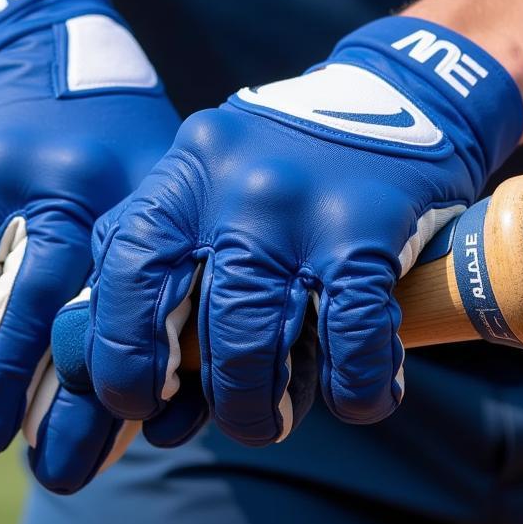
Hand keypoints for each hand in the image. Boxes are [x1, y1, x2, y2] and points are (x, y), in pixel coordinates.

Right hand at [0, 0, 179, 476]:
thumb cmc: (110, 137)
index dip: (149, 380)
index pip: (163, 311)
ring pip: (23, 297)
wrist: (40, 40)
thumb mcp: (155, 184)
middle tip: (56, 475)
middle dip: (74, 402)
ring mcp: (44, 177)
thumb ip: (159, 272)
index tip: (137, 440)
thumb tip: (151, 394)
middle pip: (96, 315)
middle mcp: (115, 189)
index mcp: (168, 201)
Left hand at [84, 16, 522, 446]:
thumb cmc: (286, 172)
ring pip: (264, 339)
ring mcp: (304, 205)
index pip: (125, 274)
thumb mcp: (210, 185)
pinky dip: (356, 387)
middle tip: (238, 422)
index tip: (139, 402)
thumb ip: (161, 261)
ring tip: (279, 420)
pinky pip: (353, 334)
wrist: (400, 101)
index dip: (121, 354)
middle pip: (206, 323)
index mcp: (184, 175)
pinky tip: (361, 397)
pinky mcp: (373, 224)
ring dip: (269, 407)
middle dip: (219, 398)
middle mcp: (236, 186)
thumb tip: (128, 393)